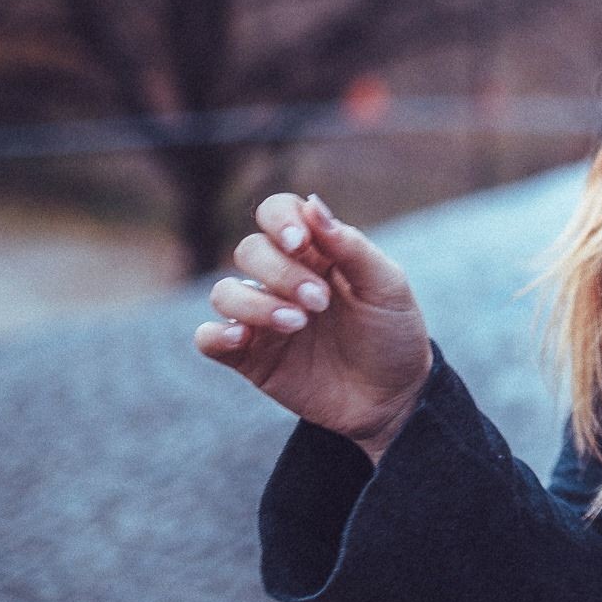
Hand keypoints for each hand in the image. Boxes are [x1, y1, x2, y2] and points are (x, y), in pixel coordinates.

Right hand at [193, 192, 432, 463]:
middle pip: (250, 250)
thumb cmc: (394, 334)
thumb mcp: (387, 287)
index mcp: (317, 252)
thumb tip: (312, 204)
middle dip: (282, 273)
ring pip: (224, 292)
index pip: (277, 212)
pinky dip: (216, 334)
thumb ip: (351, 246)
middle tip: (320, 303)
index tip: (301, 244)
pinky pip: (208, 338)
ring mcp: (262, 317)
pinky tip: (244, 337)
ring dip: (256, 304)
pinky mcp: (250, 356)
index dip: (280, 220)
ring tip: (298, 324)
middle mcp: (283, 279)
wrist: (394, 398)